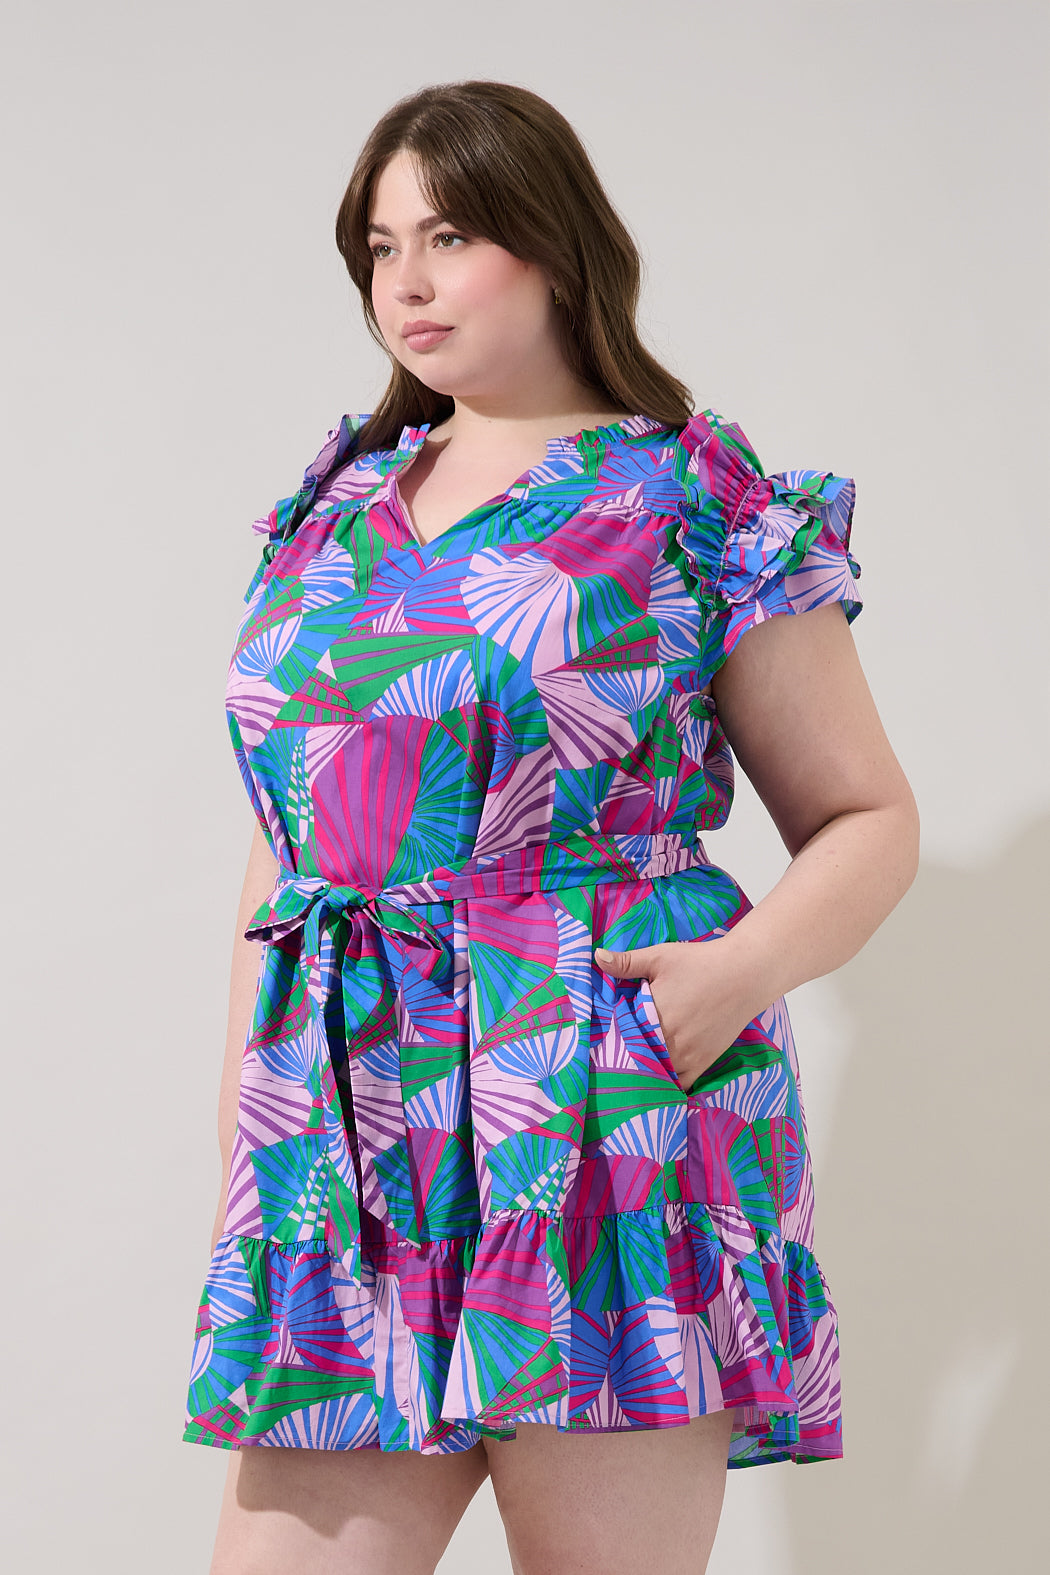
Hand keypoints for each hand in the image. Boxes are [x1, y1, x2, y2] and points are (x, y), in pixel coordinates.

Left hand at [594, 938, 764, 1092]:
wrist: (745, 974)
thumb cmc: (701, 962)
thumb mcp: (660, 957)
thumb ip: (627, 962)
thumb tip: (597, 957)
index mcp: (653, 1015)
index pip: (620, 1035)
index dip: (610, 1035)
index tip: (603, 1033)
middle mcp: (669, 1041)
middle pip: (636, 1057)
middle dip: (625, 1054)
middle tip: (613, 1051)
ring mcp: (687, 1056)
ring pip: (655, 1073)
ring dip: (644, 1070)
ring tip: (633, 1064)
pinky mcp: (702, 1063)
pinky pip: (679, 1084)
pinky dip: (667, 1083)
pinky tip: (657, 1078)